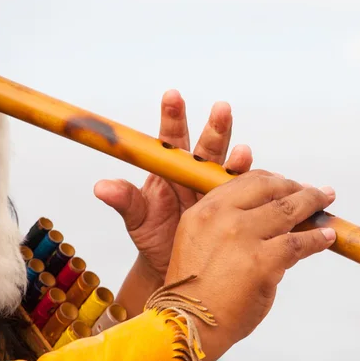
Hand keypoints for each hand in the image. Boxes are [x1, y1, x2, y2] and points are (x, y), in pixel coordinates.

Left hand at [93, 90, 252, 315]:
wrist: (172, 264)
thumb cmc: (153, 237)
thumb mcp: (137, 219)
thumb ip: (125, 200)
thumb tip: (102, 187)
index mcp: (169, 170)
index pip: (171, 139)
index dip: (172, 117)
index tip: (173, 96)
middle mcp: (195, 175)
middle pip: (207, 147)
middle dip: (215, 128)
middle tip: (221, 109)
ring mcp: (214, 190)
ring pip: (227, 167)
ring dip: (236, 157)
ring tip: (242, 151)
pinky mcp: (232, 207)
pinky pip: (242, 194)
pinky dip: (250, 186)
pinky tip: (257, 181)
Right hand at [164, 170, 336, 360]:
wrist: (189, 324)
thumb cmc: (197, 289)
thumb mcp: (200, 242)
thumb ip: (226, 223)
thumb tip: (269, 213)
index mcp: (204, 210)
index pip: (244, 181)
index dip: (272, 179)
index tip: (286, 183)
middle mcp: (221, 217)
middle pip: (269, 188)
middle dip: (295, 186)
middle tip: (312, 190)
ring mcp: (242, 237)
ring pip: (288, 209)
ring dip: (312, 202)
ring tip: (326, 200)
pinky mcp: (262, 261)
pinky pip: (298, 243)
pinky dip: (317, 238)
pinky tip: (327, 236)